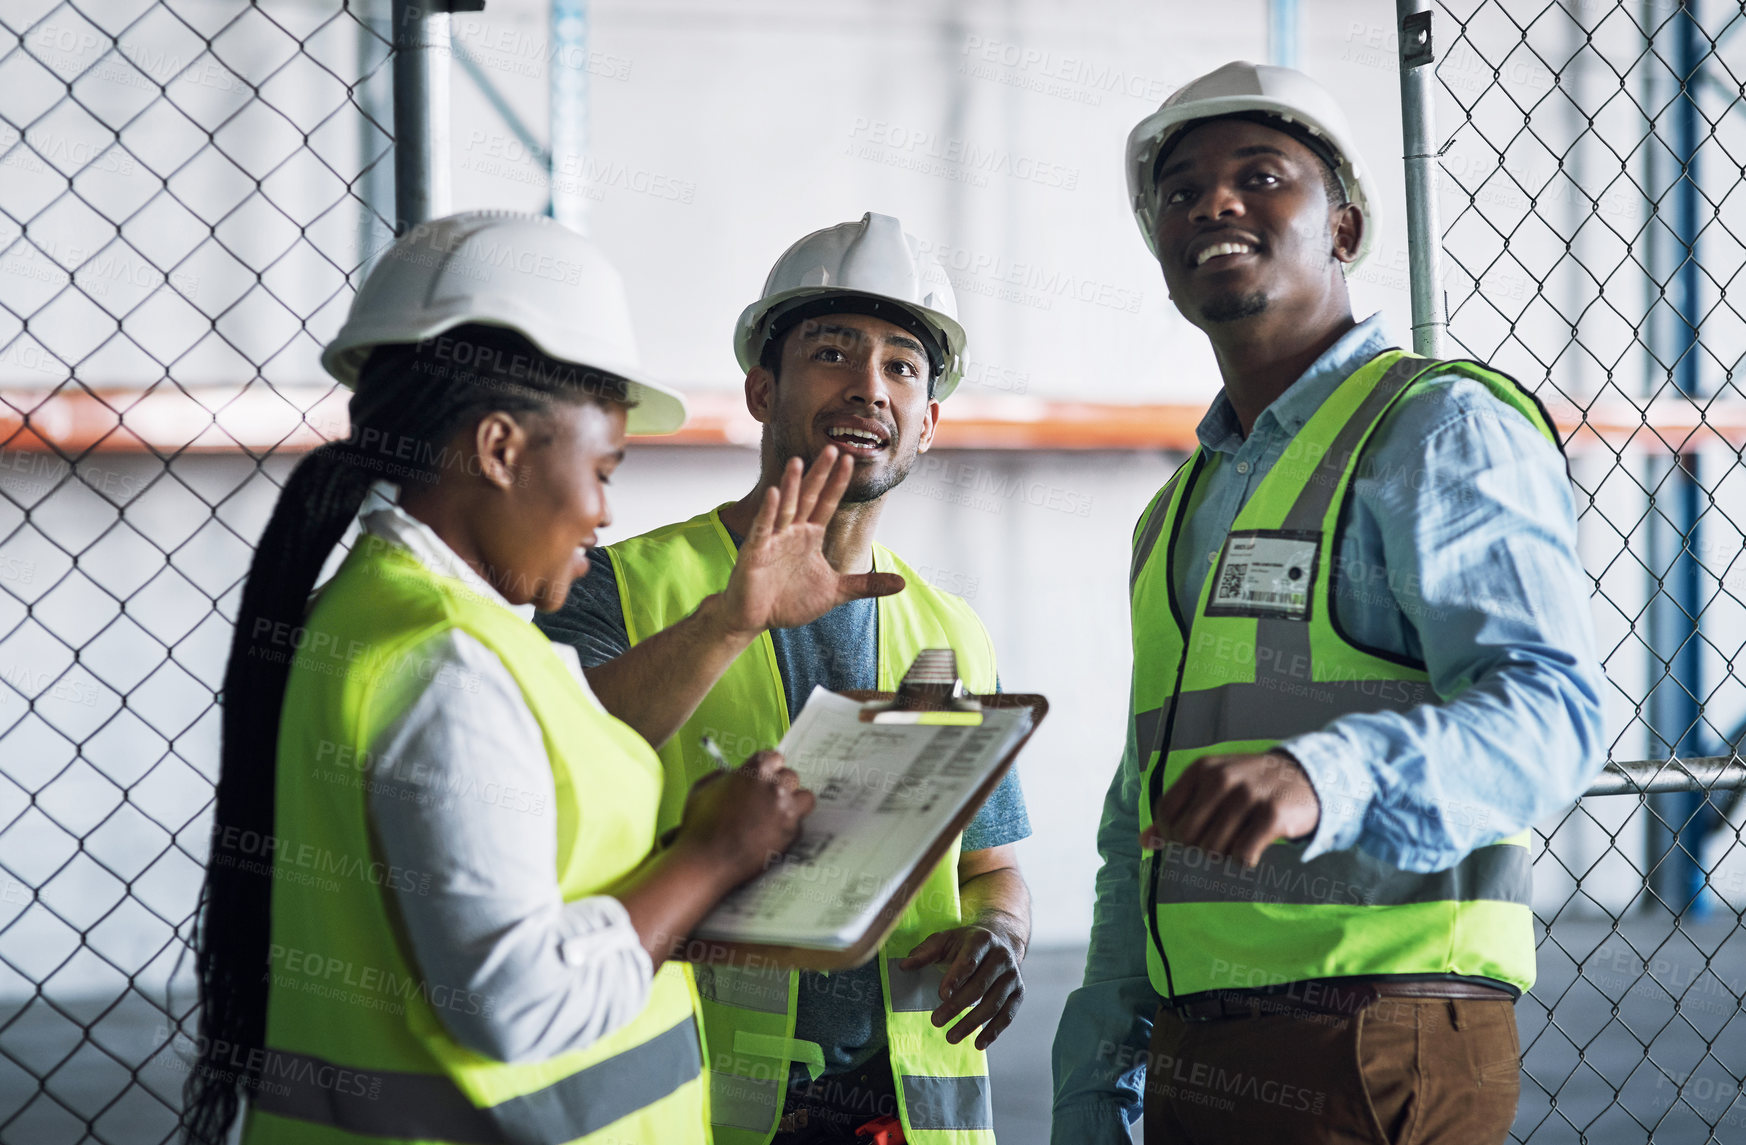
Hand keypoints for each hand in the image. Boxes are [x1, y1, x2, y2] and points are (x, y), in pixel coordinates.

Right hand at [677, 751, 814, 885]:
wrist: (705, 862)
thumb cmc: (700, 826)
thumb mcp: (703, 788)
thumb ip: (723, 776)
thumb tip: (733, 775)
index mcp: (756, 770)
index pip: (775, 757)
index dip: (768, 768)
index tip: (766, 776)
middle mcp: (776, 787)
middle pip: (791, 777)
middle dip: (780, 786)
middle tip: (767, 798)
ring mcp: (786, 811)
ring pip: (804, 798)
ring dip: (794, 804)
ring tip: (778, 814)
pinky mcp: (791, 834)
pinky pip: (799, 824)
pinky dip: (789, 827)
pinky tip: (772, 834)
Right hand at [719, 448, 904, 633]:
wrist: (756, 618)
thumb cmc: (791, 601)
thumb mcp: (835, 592)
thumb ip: (866, 585)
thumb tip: (902, 583)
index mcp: (810, 536)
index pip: (827, 503)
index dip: (837, 483)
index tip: (849, 460)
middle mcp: (792, 532)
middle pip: (808, 497)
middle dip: (819, 474)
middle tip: (831, 448)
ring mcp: (772, 539)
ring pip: (785, 507)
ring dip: (791, 485)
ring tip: (798, 462)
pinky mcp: (755, 552)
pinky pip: (763, 528)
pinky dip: (769, 512)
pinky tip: (775, 494)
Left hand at [898, 921, 1024, 1049]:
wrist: (1000, 940)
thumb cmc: (965, 944)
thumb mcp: (944, 940)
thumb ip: (925, 953)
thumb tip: (904, 966)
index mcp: (982, 940)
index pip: (969, 961)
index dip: (956, 978)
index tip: (941, 995)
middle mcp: (1002, 957)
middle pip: (980, 986)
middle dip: (957, 1006)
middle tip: (936, 1021)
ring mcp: (1012, 976)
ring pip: (993, 1003)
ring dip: (972, 1023)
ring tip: (950, 1037)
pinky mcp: (1019, 992)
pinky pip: (1007, 1015)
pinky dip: (993, 1031)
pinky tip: (978, 1044)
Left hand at [1140, 750, 1319, 867]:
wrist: (1306, 777)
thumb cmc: (1250, 786)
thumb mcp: (1211, 787)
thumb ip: (1178, 811)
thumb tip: (1144, 842)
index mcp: (1202, 769)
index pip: (1165, 813)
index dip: (1171, 834)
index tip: (1189, 837)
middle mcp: (1222, 778)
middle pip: (1186, 836)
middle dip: (1197, 848)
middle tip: (1216, 842)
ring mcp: (1248, 796)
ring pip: (1213, 849)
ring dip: (1223, 854)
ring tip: (1237, 840)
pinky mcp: (1272, 815)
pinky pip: (1242, 855)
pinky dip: (1245, 860)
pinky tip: (1254, 846)